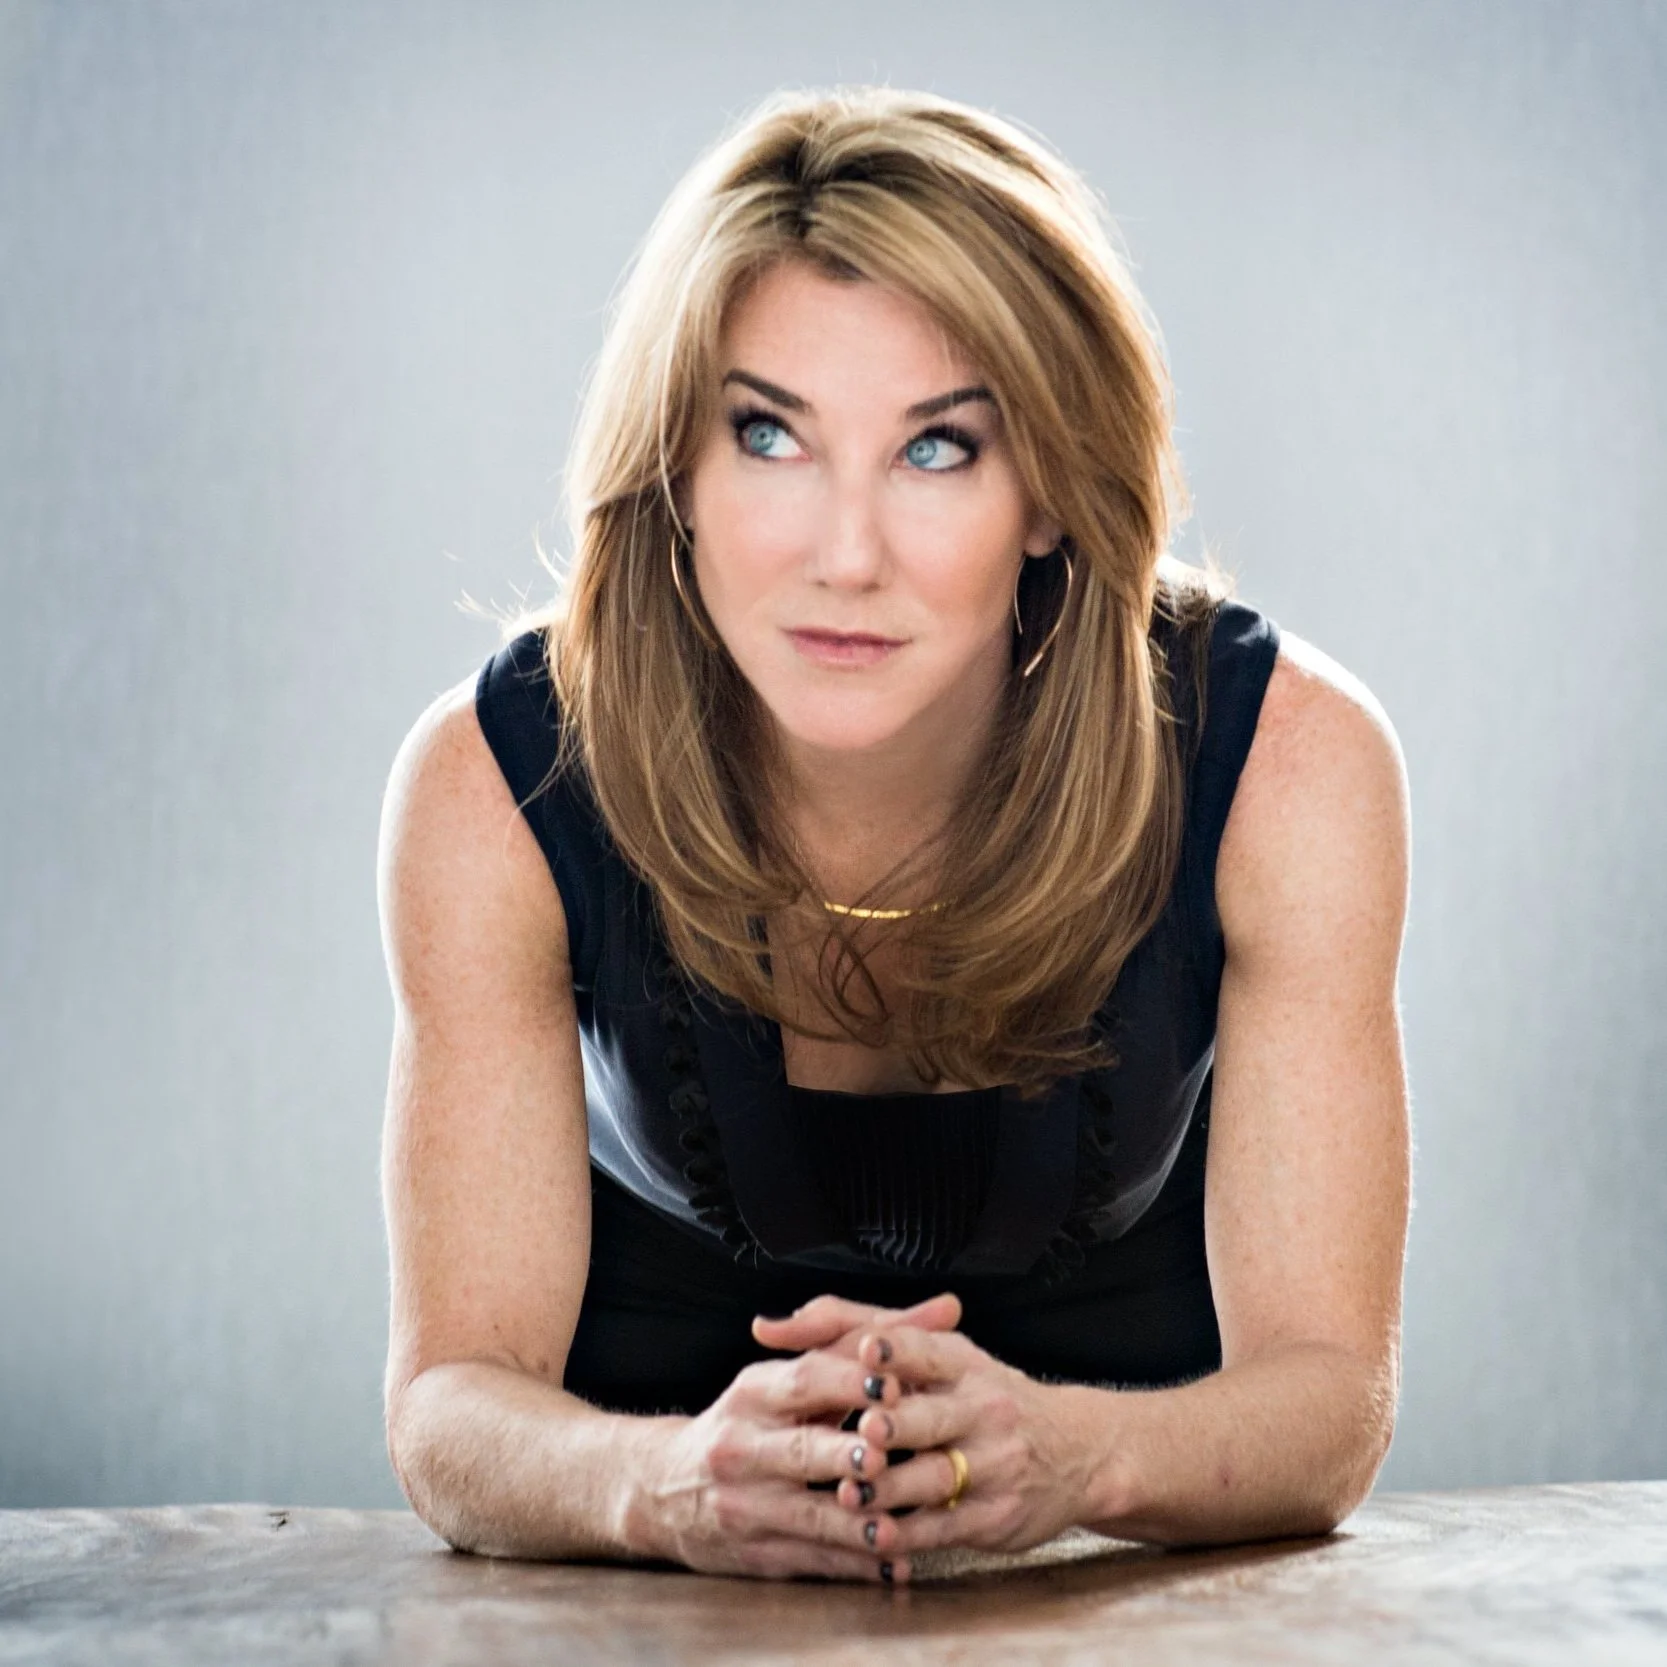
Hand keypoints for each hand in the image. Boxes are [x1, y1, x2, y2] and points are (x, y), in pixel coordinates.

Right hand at [636, 1294, 960, 1581]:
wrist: (666, 1488)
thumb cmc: (750, 1422)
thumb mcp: (789, 1373)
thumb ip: (869, 1343)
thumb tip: (949, 1309)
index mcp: (754, 1392)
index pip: (804, 1380)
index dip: (850, 1383)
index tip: (894, 1385)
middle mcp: (742, 1446)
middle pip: (801, 1450)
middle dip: (846, 1455)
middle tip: (888, 1457)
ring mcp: (745, 1505)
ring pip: (807, 1517)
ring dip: (856, 1524)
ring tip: (900, 1528)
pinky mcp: (753, 1554)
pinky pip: (810, 1562)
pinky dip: (853, 1567)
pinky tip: (892, 1566)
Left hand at [829, 1323, 1097, 1557]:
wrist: (1078, 1451)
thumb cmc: (986, 1398)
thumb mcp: (943, 1354)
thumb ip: (855, 1330)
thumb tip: (773, 1325)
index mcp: (962, 1363)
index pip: (927, 1350)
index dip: (896, 1350)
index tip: (866, 1349)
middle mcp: (982, 1409)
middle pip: (931, 1417)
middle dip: (895, 1425)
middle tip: (862, 1428)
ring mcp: (992, 1464)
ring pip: (935, 1477)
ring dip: (890, 1487)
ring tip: (849, 1493)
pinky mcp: (994, 1515)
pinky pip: (944, 1527)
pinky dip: (907, 1534)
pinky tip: (877, 1536)